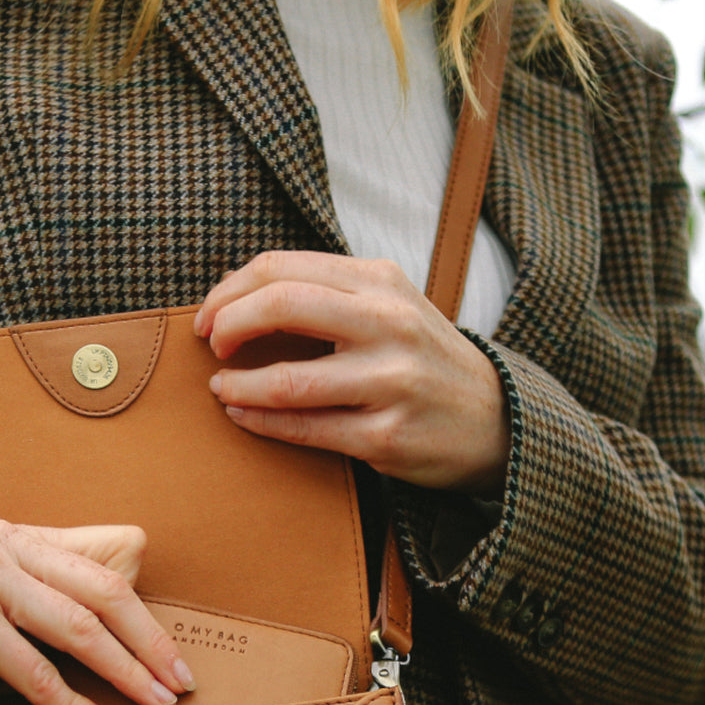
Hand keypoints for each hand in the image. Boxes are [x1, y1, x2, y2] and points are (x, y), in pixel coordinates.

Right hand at [0, 520, 195, 704]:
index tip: (177, 662)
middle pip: (106, 592)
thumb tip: (111, 638)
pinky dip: (68, 701)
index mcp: (19, 540)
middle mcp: (7, 546)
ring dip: (124, 672)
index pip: (106, 569)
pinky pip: (30, 666)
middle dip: (152, 644)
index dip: (149, 617)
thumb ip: (40, 610)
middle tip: (182, 688)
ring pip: (77, 626)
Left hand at [194, 251, 510, 497]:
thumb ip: (327, 293)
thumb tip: (237, 290)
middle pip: (281, 305)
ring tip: (221, 390)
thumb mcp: (390, 306)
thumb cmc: (423, 361)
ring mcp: (390, 382)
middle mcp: (389, 323)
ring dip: (239, 386)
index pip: (283, 268)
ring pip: (289, 380)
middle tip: (212, 346)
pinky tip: (242, 416)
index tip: (209, 315)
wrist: (496, 421)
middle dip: (228, 324)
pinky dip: (261, 423)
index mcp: (381, 281)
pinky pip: (306, 429)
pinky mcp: (386, 437)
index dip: (230, 289)